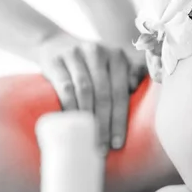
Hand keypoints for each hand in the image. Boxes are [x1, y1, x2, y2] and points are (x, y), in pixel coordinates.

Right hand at [38, 32, 146, 150]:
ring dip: (87, 119)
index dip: (120, 119)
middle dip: (104, 124)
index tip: (118, 143)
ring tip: (88, 140)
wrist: (54, 42)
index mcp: (117, 56)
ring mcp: (76, 54)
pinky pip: (64, 87)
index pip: (120, 92)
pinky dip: (69, 107)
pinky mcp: (55, 60)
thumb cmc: (90, 63)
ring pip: (85, 91)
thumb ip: (130, 74)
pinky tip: (72, 124)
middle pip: (104, 94)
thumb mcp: (111, 64)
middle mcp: (98, 52)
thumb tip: (137, 90)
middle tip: (102, 148)